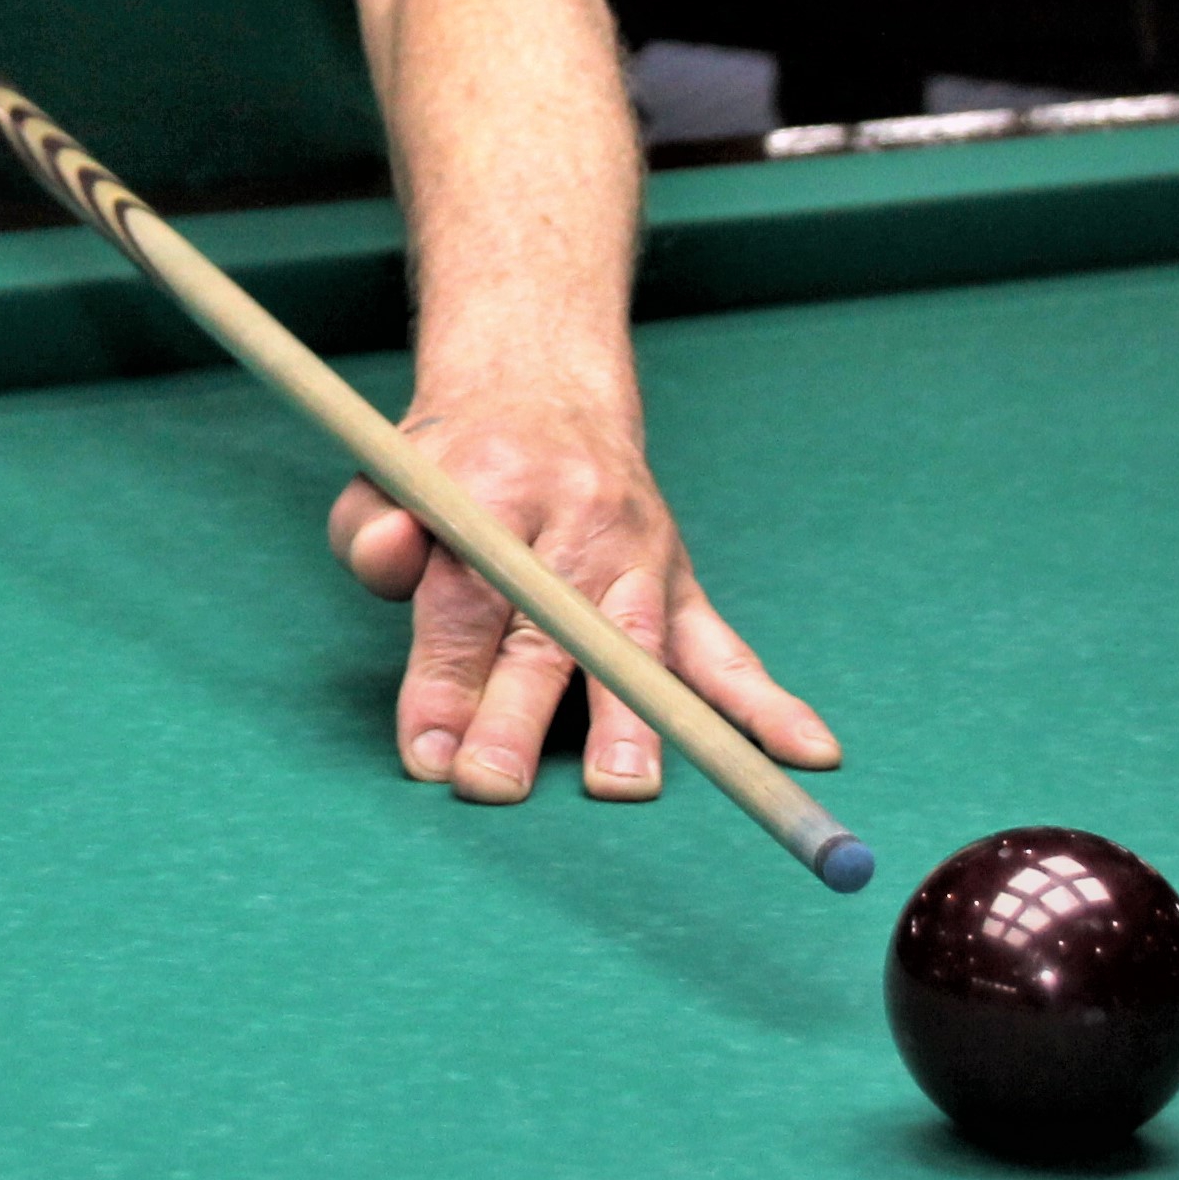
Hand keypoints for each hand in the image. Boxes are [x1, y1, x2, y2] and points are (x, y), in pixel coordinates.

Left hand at [325, 392, 837, 802]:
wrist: (542, 395)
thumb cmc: (450, 463)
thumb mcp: (387, 478)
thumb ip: (372, 528)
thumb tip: (386, 562)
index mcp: (494, 484)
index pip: (467, 594)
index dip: (443, 677)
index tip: (426, 756)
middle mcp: (577, 518)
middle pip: (549, 626)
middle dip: (519, 713)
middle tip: (490, 783)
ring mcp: (639, 553)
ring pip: (635, 642)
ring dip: (630, 718)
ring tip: (621, 785)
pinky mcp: (679, 583)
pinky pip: (724, 647)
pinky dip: (766, 703)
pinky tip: (806, 750)